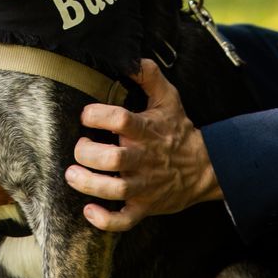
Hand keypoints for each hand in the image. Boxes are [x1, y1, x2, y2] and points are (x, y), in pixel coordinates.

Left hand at [64, 60, 219, 230]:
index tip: (86, 114)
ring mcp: (144, 186)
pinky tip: (89, 212)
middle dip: (89, 154)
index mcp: (147, 131)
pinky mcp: (144, 207)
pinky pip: (124, 220)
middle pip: (114, 159)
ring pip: (115, 190)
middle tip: (80, 147)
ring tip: (72, 175)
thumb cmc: (179, 131)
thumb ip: (149, 76)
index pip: (121, 120)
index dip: (99, 115)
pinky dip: (106, 221)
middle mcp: (144, 159)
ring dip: (90, 185)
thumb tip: (131, 57)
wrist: (205, 169)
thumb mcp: (169, 99)